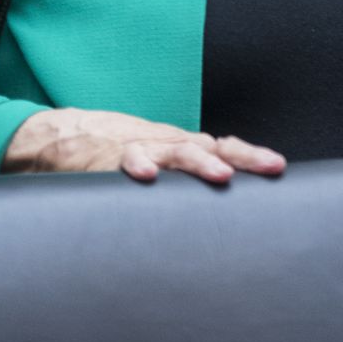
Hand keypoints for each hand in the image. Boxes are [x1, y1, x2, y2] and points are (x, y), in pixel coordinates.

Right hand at [4, 107, 285, 182]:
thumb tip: (220, 206)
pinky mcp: (108, 158)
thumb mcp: (159, 158)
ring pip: (176, 151)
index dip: (252, 157)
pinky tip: (146, 176)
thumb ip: (185, 176)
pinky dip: (136, 165)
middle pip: (212, 148)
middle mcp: (167, 145)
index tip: (279, 168)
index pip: (225, 148)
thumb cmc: (119, 151)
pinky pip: (125, 160)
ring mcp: (141, 149)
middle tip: (270, 167)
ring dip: (199, 162)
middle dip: (243, 158)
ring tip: (221, 175)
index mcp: (182, 147)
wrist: (63, 135)